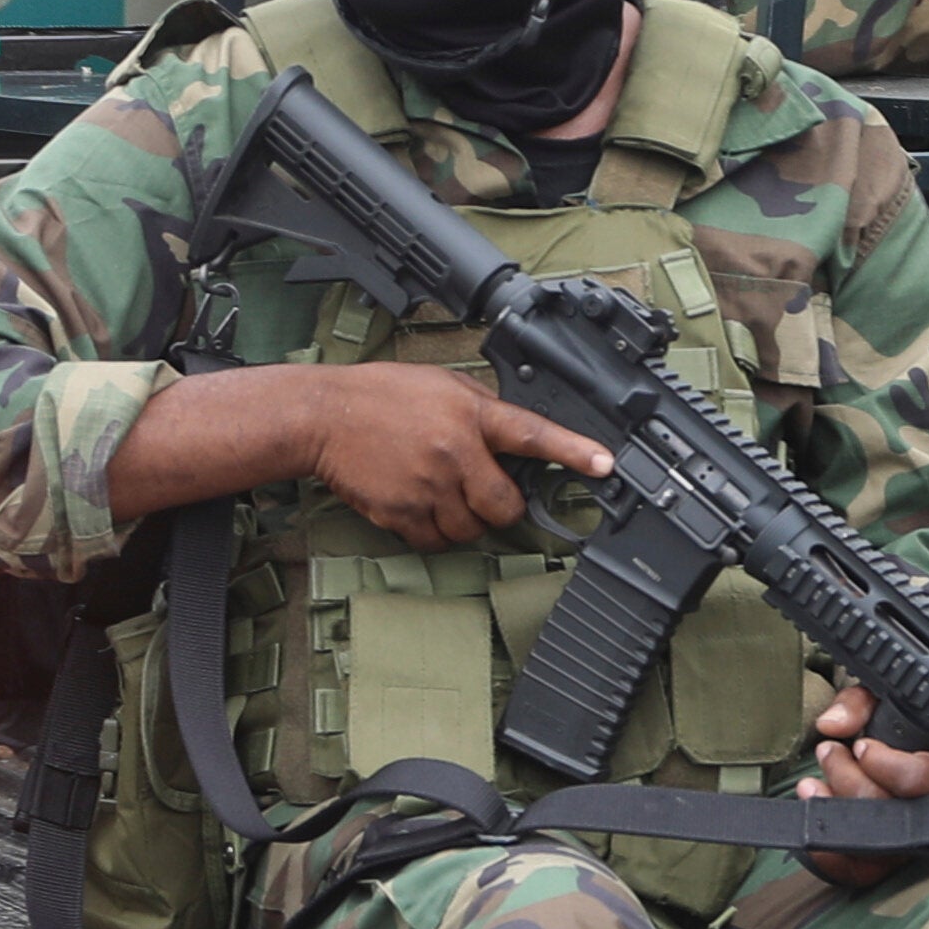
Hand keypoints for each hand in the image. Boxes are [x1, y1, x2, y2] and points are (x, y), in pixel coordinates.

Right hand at [286, 364, 615, 545]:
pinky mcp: (401, 513)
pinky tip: (419, 506)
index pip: (532, 435)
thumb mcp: (441, 385)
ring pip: (471, 531)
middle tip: (482, 491)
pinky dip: (434, 533)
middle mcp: (454, 452)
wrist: (322, 415)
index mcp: (470, 415)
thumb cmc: (381, 396)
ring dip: (465, 522)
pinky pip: (435, 542)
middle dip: (501, 506)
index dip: (573, 450)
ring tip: (441, 493)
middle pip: (505, 506)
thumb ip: (481, 411)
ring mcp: (428, 486)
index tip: (605, 465)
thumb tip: (513, 437)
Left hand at [795, 681, 928, 887]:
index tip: (861, 746)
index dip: (887, 765)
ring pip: (877, 844)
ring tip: (812, 783)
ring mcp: (913, 843)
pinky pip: (859, 872)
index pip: (928, 779)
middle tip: (830, 753)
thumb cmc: (893, 729)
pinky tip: (814, 817)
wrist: (888, 755)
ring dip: (834, 810)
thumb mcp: (883, 700)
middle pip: (896, 813)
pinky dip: (828, 852)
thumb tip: (832, 725)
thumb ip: (860, 702)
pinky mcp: (886, 864)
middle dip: (851, 779)